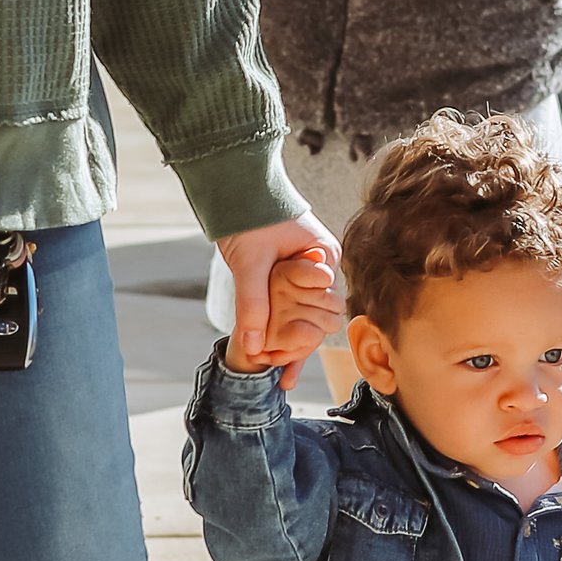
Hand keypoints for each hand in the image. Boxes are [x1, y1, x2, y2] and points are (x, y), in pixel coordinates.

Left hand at [218, 217, 340, 368]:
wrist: (237, 185)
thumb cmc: (251, 214)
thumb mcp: (250, 262)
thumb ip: (253, 302)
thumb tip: (254, 346)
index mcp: (324, 257)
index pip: (323, 305)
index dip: (305, 335)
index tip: (286, 361)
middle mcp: (319, 266)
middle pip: (314, 313)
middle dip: (298, 343)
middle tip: (279, 373)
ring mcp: (304, 270)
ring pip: (300, 312)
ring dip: (288, 339)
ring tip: (278, 375)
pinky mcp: (286, 273)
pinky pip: (286, 305)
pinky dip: (279, 328)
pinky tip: (274, 358)